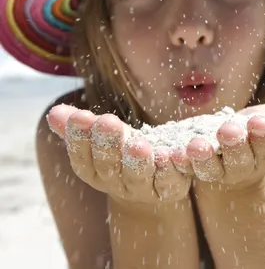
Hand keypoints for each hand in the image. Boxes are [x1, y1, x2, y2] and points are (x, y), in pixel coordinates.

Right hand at [46, 104, 190, 202]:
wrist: (153, 191)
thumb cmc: (122, 156)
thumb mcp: (101, 140)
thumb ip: (79, 127)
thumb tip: (55, 112)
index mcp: (95, 172)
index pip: (82, 158)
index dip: (80, 139)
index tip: (80, 116)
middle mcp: (117, 184)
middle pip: (110, 167)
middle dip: (108, 144)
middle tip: (108, 122)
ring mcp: (144, 190)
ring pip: (139, 176)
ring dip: (137, 161)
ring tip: (138, 145)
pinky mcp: (169, 189)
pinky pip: (170, 180)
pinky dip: (171, 167)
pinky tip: (170, 153)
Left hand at [176, 105, 264, 189]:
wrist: (236, 139)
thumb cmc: (260, 126)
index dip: (264, 137)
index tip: (259, 121)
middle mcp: (243, 168)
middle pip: (239, 161)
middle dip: (234, 145)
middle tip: (228, 130)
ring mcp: (218, 171)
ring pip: (211, 169)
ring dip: (204, 158)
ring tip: (196, 145)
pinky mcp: (195, 168)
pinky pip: (187, 168)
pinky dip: (180, 162)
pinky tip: (173, 152)